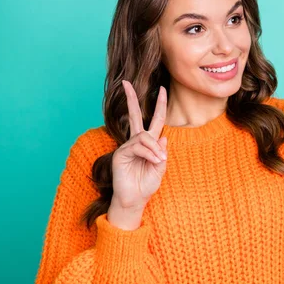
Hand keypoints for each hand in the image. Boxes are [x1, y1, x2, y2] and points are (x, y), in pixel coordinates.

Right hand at [110, 80, 167, 211]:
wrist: (135, 199)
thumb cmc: (147, 185)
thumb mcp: (160, 168)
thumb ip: (161, 153)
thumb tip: (162, 138)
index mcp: (149, 143)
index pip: (155, 120)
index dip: (160, 105)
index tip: (162, 89)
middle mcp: (137, 141)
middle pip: (135, 115)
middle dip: (131, 99)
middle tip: (126, 83)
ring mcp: (127, 146)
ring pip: (144, 136)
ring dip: (154, 148)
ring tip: (159, 161)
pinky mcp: (120, 153)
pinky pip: (138, 146)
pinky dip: (148, 153)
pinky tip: (153, 161)